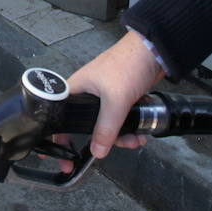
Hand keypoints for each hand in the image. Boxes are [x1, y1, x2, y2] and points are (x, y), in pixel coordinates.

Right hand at [64, 30, 164, 164]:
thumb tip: (97, 151)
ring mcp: (105, 97)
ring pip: (107, 126)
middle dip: (101, 140)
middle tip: (107, 151)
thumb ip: (106, 129)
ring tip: (135, 140)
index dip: (57, 138)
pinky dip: (129, 129)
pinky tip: (140, 133)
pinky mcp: (121, 98)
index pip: (60, 116)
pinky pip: (120, 121)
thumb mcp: (115, 100)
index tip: (57, 158)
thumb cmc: (128, 64)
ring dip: (121, 137)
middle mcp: (88, 93)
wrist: (154, 52)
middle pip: (87, 126)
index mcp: (77, 88)